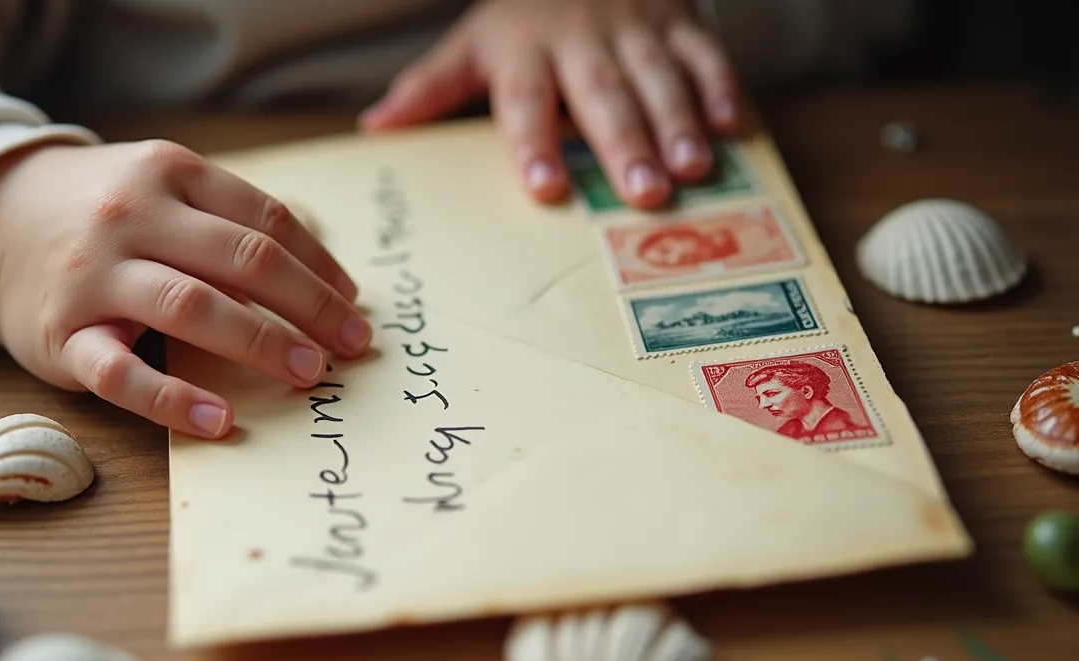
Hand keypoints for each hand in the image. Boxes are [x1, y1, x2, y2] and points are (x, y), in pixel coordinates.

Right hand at [0, 140, 371, 438]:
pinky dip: (174, 400)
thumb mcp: (161, 187)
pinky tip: (220, 421)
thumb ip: (228, 219)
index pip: (266, 220)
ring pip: (192, 307)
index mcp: (169, 174)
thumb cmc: (100, 210)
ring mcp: (94, 276)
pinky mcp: (62, 335)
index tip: (353, 304)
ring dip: (261, 343)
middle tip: (352, 345)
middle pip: (243, 260)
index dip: (319, 265)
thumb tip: (322, 277)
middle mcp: (132, 217)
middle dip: (310, 306)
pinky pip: (122, 373)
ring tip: (308, 373)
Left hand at [359, 0, 742, 208]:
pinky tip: (732, 126)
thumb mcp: (472, 44)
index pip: (526, 100)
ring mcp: (636, 29)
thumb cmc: (523, 15)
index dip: (535, 142)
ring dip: (679, 122)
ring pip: (658, 76)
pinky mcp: (679, 21)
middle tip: (644, 194)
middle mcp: (581, 41)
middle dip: (625, 142)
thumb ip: (431, 88)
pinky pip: (703, 51)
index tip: (544, 188)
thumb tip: (376, 126)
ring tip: (693, 170)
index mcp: (524, 52)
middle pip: (602, 94)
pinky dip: (720, 86)